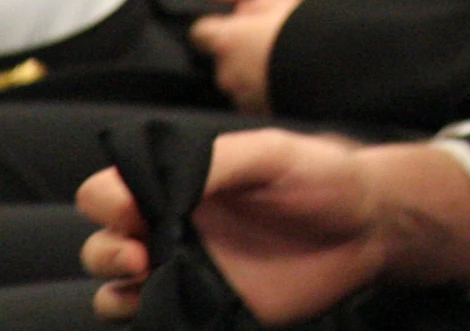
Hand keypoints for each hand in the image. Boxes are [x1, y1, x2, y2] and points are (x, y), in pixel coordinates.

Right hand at [78, 130, 469, 322]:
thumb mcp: (272, 155)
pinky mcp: (207, 306)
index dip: (107, 200)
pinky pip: (153, 319)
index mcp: (180, 184)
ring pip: (115, 287)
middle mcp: (173, 227)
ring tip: (149, 277)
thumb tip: (159, 184)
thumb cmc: (323, 177)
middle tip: (140, 253)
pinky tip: (163, 307)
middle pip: (100, 243)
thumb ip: (217, 162)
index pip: (109, 192)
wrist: (369, 227)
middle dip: (104, 249)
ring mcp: (186, 270)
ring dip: (114, 287)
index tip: (130, 210)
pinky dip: (142, 318)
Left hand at [191, 0, 301, 112]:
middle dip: (241, 54)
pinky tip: (290, 84)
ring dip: (253, 75)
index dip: (217, 28)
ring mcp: (242, 98)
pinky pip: (256, 100)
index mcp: (227, 40)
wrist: (332, 68)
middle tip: (272, 45)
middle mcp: (227, 73)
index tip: (236, 27)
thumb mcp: (282, 3)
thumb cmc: (306, 31)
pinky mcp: (261, 114)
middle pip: (223, 61)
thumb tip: (243, 10)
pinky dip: (267, 93)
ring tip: (285, 66)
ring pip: (240, 82)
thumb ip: (255, 4)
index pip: (201, 32)